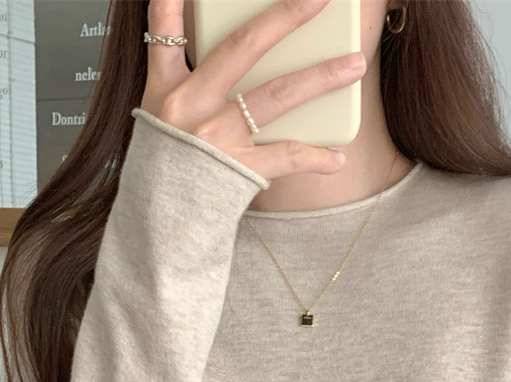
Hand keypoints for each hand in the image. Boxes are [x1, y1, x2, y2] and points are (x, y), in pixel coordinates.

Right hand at [140, 0, 365, 180]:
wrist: (159, 229)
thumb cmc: (162, 174)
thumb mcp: (156, 119)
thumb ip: (181, 81)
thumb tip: (222, 61)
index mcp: (167, 88)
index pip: (167, 30)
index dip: (178, 0)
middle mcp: (191, 106)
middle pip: (244, 47)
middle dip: (286, 17)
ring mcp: (217, 138)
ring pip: (277, 95)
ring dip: (320, 78)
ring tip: (354, 65)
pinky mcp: (238, 171)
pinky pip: (287, 157)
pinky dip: (316, 157)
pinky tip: (338, 156)